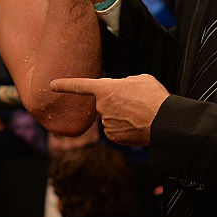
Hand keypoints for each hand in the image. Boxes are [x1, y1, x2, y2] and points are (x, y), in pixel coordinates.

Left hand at [49, 74, 168, 146]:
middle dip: (117, 103)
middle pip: (105, 103)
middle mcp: (102, 107)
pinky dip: (125, 128)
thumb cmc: (154, 97)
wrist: (165, 121)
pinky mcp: (113, 137)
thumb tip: (122, 91)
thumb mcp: (140, 79)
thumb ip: (124, 83)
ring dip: (123, 116)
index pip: (80, 85)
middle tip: (137, 103)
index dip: (65, 85)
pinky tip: (138, 125)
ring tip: (141, 114)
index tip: (51, 85)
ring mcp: (106, 123)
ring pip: (111, 117)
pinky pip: (116, 130)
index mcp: (105, 89)